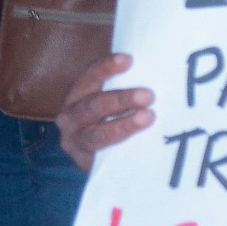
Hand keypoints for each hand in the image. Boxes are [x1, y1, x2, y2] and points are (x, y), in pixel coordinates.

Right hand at [57, 52, 153, 173]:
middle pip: (93, 106)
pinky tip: (143, 144)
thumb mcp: (113, 102)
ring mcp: (76, 144)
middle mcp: (69, 119)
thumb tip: (156, 66)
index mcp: (76, 97)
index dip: (106, 68)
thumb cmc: (113, 120)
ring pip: (98, 134)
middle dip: (121, 99)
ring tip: (148, 117)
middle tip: (149, 96)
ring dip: (124, 125)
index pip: (89, 78)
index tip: (129, 60)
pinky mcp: (86, 166)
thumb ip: (125, 87)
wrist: (106, 163)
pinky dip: (123, 149)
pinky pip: (104, 159)